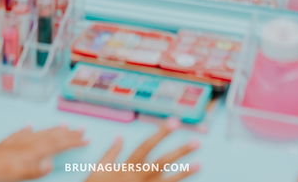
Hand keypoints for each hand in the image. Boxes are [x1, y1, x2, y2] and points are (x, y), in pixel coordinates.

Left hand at [0, 125, 88, 181]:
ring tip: (62, 124)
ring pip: (38, 134)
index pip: (56, 145)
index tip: (86, 138)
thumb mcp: (13, 175)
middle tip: (81, 128)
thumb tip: (52, 163)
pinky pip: (19, 135)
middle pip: (50, 137)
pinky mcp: (3, 146)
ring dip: (52, 130)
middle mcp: (24, 145)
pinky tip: (29, 126)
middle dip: (67, 133)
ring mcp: (13, 144)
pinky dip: (27, 130)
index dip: (72, 141)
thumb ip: (33, 169)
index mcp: (30, 153)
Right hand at [84, 121, 198, 181]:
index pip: (146, 146)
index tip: (174, 122)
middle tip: (197, 142)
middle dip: (180, 152)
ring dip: (184, 173)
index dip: (160, 134)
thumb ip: (110, 153)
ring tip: (199, 164)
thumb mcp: (98, 171)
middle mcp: (137, 179)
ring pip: (167, 181)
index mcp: (126, 168)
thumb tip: (119, 137)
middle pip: (162, 163)